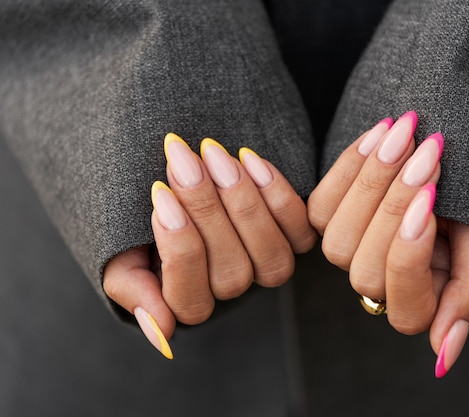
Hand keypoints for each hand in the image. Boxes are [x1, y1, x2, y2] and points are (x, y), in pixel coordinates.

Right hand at [103, 133, 316, 357]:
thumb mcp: (120, 252)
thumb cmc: (138, 221)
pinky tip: (248, 158)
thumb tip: (162, 335)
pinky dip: (278, 195)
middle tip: (183, 161)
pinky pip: (300, 231)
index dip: (178, 249)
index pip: (190, 299)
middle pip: (232, 273)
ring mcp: (265, 264)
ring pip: (271, 257)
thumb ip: (131, 288)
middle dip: (207, 212)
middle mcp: (231, 287)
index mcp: (188, 301)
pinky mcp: (293, 238)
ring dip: (244, 203)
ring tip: (214, 155)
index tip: (159, 195)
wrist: (174, 178)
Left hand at [308, 112, 468, 376]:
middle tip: (429, 153)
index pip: (405, 309)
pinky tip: (381, 132)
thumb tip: (443, 358)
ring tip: (407, 134)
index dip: (411, 258)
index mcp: (419, 302)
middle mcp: (377, 284)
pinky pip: (320, 204)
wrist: (456, 159)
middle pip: (365, 270)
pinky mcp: (324, 219)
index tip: (432, 204)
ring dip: (372, 183)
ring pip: (337, 238)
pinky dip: (350, 166)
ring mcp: (348, 252)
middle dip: (394, 208)